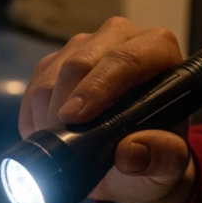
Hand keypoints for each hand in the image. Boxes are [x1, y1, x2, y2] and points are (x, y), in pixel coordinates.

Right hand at [20, 16, 196, 202]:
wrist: (130, 160)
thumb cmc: (155, 154)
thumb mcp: (167, 165)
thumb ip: (160, 158)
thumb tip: (131, 152)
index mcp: (158, 49)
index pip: (126, 58)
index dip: (96, 87)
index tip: (74, 118)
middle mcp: (120, 38)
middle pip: (79, 62)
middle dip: (63, 105)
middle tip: (60, 144)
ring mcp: (84, 47)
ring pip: (50, 74)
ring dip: (46, 115)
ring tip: (60, 147)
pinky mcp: (56, 62)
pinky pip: (34, 85)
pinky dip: (33, 116)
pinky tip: (48, 138)